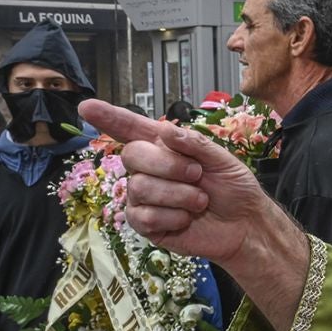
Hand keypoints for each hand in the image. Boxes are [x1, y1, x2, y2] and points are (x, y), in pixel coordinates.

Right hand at [81, 98, 311, 330]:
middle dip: (169, 166)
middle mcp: (150, 169)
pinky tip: (187, 219)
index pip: (131, 129)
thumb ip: (195, 144)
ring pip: (140, 188)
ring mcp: (145, 197)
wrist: (245, 224)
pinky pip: (144, 217)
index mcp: (166, 147)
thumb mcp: (223, 159)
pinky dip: (173, 217)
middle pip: (133, 155)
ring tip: (199, 201)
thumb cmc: (235, 187)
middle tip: (198, 176)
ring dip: (179, 195)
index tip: (86, 106)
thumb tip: (166, 130)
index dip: (109, 118)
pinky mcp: (146, 224)